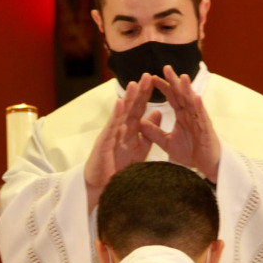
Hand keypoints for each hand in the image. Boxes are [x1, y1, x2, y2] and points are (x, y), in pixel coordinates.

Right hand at [84, 74, 154, 210]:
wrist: (103, 187)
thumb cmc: (119, 168)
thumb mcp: (140, 147)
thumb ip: (149, 131)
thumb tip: (159, 112)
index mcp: (129, 129)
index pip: (139, 109)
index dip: (147, 95)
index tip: (155, 80)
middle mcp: (119, 128)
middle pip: (131, 107)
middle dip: (139, 92)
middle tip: (147, 75)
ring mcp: (110, 134)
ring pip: (121, 114)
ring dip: (127, 99)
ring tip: (133, 84)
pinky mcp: (104, 143)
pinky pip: (111, 127)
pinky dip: (116, 114)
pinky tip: (120, 102)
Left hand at [139, 65, 220, 181]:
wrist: (206, 167)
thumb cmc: (190, 153)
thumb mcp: (166, 142)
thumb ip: (154, 132)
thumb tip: (139, 122)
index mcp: (182, 116)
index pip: (172, 97)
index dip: (163, 87)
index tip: (152, 77)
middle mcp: (191, 114)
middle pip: (182, 95)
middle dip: (174, 81)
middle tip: (166, 67)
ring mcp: (200, 120)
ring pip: (193, 102)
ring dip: (188, 90)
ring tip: (183, 77)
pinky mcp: (206, 130)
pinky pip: (202, 117)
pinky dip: (199, 107)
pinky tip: (196, 97)